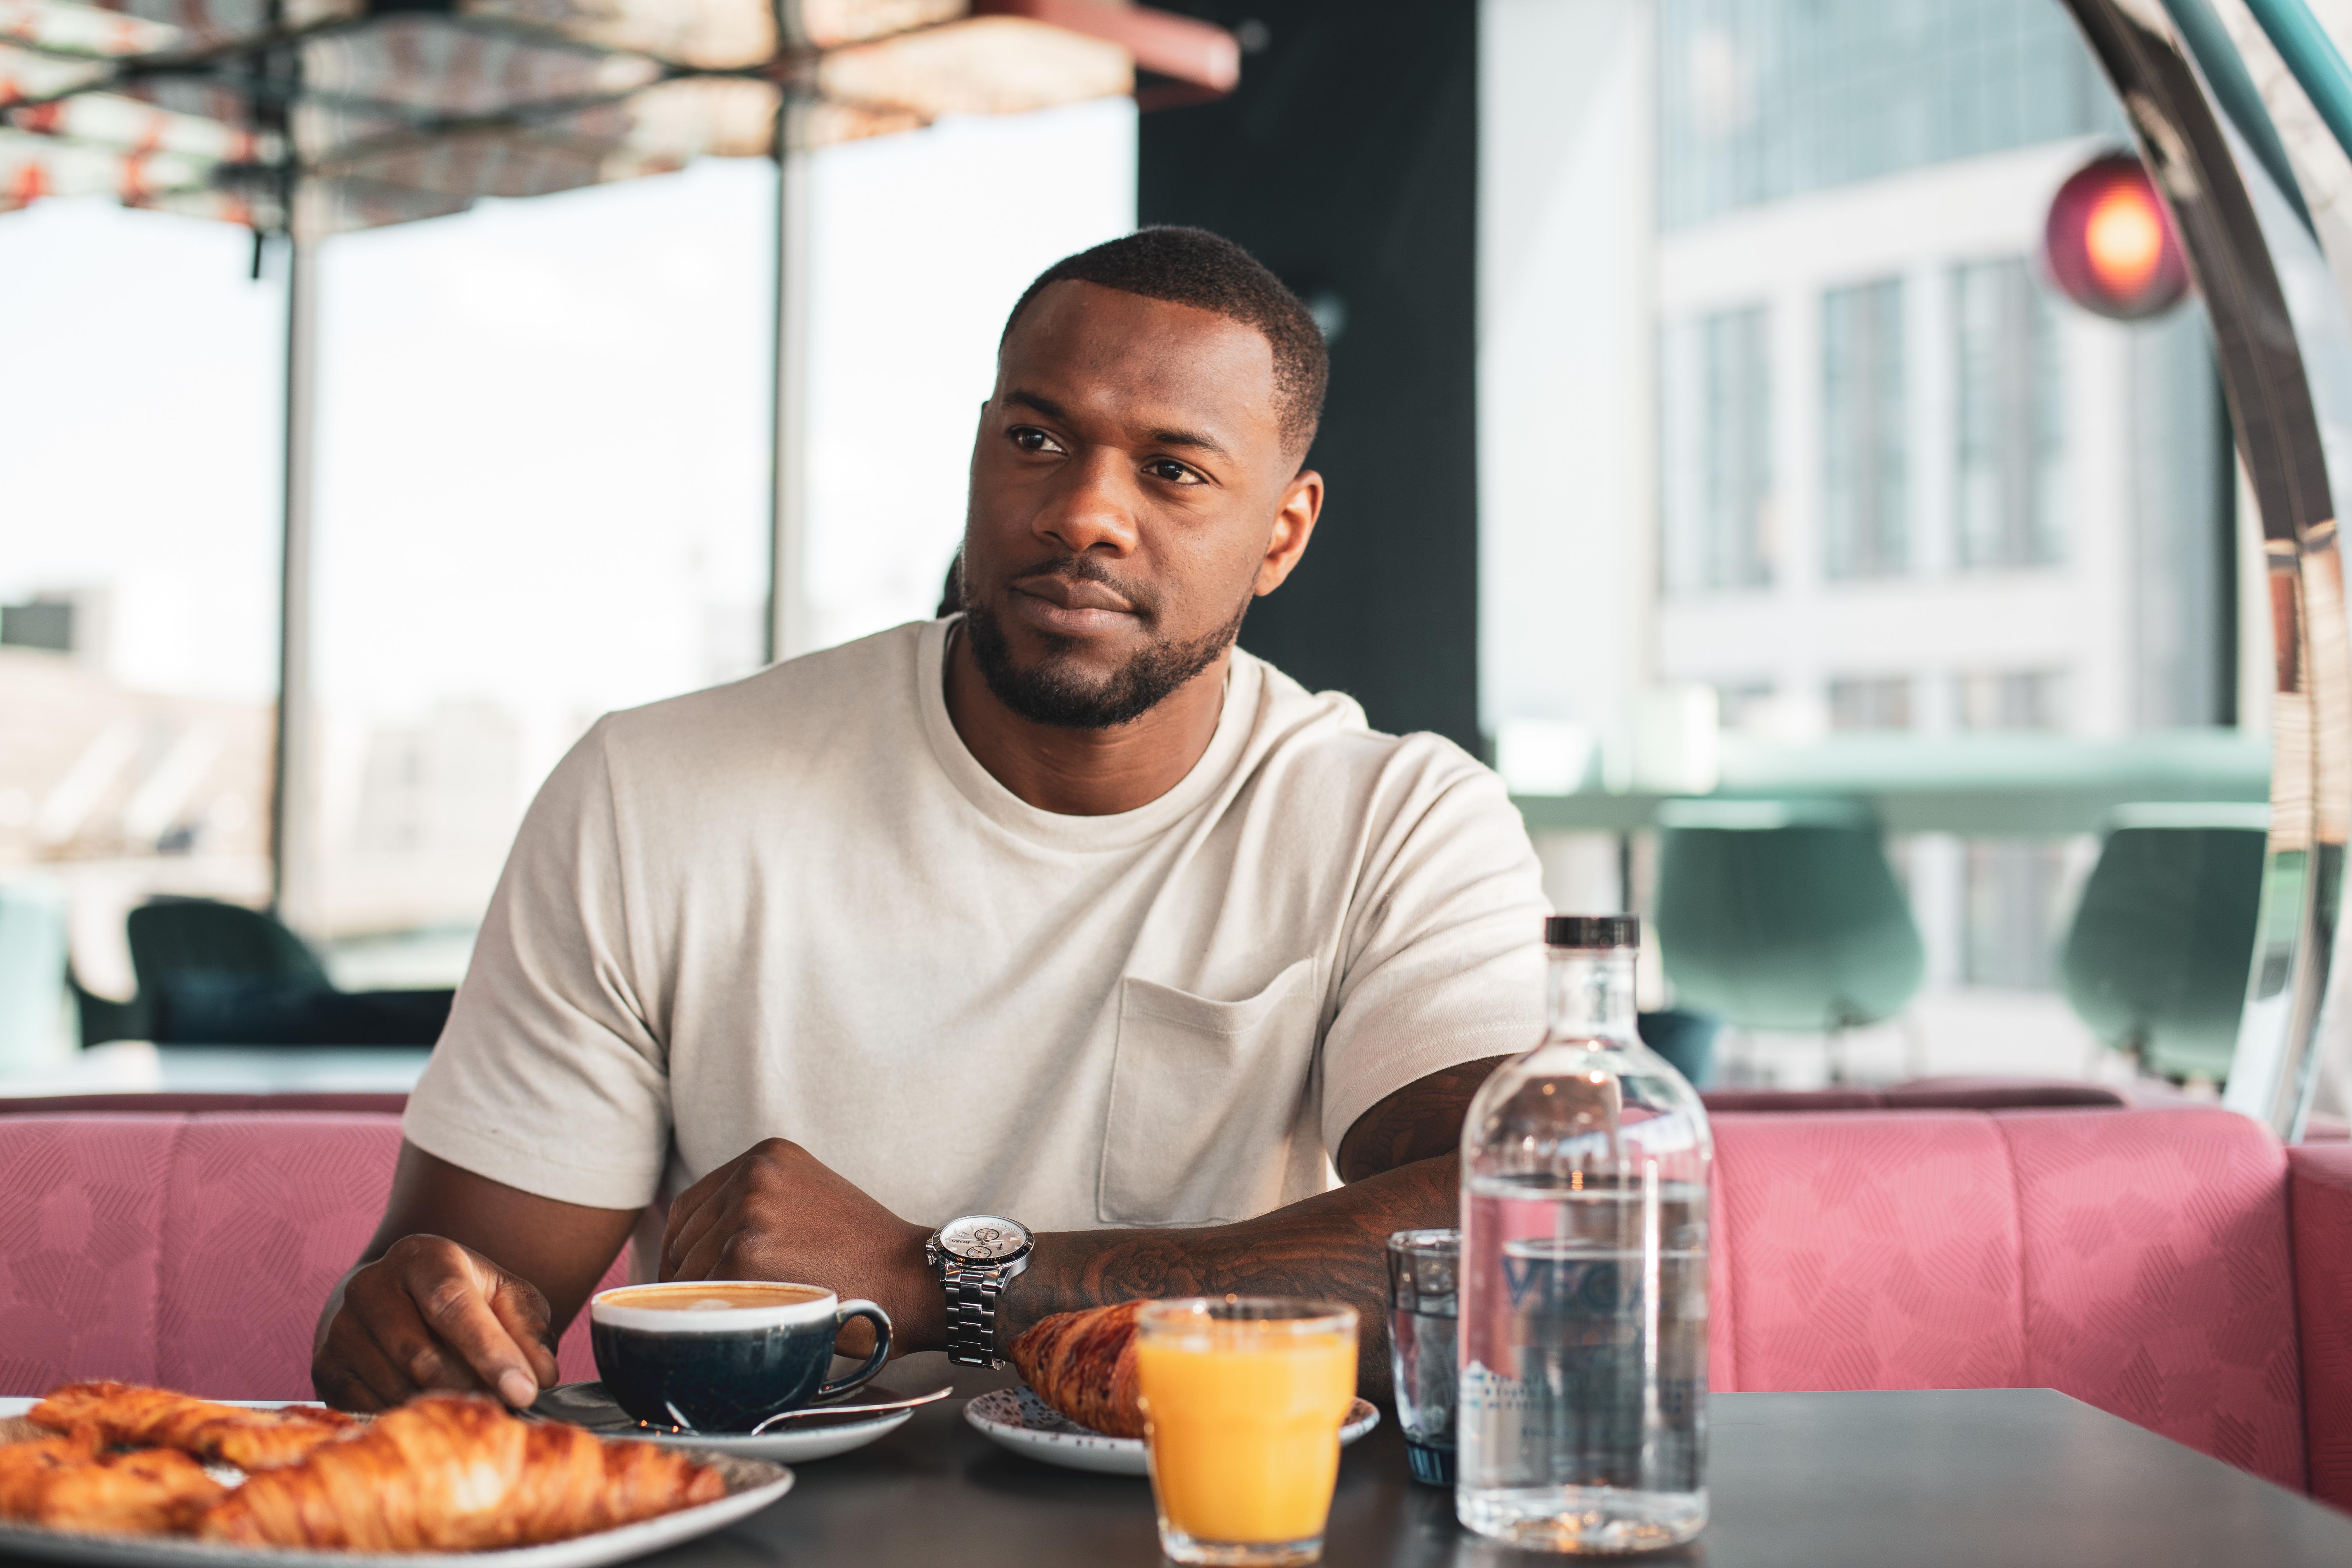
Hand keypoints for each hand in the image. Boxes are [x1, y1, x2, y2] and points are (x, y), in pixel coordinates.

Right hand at [312, 1234, 558, 1411]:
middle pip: (422, 1357)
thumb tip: (540, 1376)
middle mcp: (371, 1286)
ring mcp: (341, 1328)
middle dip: (470, 1390)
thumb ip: (528, 1330)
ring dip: (441, 1408)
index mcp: (422, 1257)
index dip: (491, 1351)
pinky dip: (408, 1419)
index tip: (524, 1392)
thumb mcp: (504, 1297)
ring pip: (397, 1388)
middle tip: (504, 1410)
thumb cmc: (462, 1297)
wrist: (393, 1295)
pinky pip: (370, 1408)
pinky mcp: (325, 1367)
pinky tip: (429, 1412)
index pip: (454, 1305)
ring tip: (469, 1406)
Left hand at [661, 1138, 941, 1353]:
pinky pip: (699, 1295)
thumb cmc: (864, 1256)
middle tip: (710, 1313)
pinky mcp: (744, 1252)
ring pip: (686, 1269)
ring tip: (734, 1323)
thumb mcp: (809, 1202)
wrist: (912, 1279)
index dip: (683, 1252)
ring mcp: (747, 1211)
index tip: (690, 1283)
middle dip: (687, 1280)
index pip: (691, 1208)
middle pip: (683, 1239)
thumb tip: (695, 1253)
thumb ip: (758, 1208)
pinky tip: (737, 1329)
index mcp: (767, 1156)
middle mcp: (753, 1173)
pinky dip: (710, 1318)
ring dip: (700, 1303)